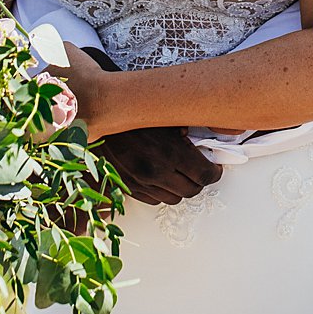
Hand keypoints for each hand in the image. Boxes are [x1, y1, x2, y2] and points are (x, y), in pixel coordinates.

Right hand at [61, 44, 222, 204]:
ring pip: (172, 198)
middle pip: (191, 190)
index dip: (214, 173)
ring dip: (180, 188)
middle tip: (201, 170)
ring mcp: (140, 183)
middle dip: (199, 181)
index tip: (215, 168)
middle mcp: (157, 172)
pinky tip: (161, 177)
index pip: (205, 175)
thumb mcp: (166, 116)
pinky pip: (152, 199)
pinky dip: (160, 191)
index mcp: (170, 152)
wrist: (97, 118)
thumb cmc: (133, 114)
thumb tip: (209, 133)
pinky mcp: (127, 188)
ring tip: (180, 173)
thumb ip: (188, 128)